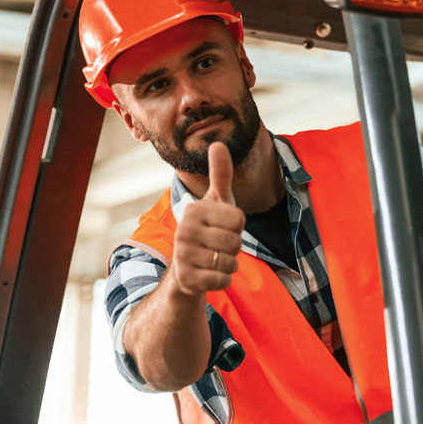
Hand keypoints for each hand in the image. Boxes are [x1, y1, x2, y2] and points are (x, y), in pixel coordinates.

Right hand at [170, 142, 244, 295]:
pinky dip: (223, 279)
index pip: (239, 219)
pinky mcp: (187, 279)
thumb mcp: (216, 201)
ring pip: (231, 263)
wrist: (185, 267)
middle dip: (234, 247)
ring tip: (213, 258)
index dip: (238, 227)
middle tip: (218, 245)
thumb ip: (220, 175)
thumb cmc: (208, 229)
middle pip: (236, 242)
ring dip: (229, 264)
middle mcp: (184, 231)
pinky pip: (223, 280)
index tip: (222, 227)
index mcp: (194, 210)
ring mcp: (183, 256)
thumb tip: (218, 143)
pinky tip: (209, 273)